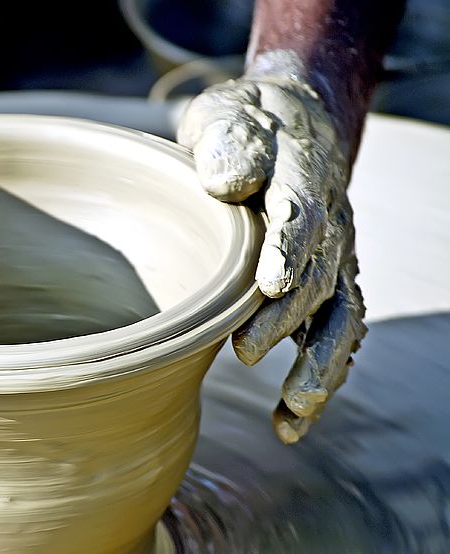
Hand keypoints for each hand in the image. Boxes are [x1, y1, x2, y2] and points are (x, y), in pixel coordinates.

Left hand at [177, 52, 366, 442]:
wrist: (293, 122)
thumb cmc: (248, 124)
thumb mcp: (228, 116)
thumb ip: (230, 142)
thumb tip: (229, 180)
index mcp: (303, 178)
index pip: (302, 214)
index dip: (289, 248)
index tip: (270, 281)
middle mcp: (330, 225)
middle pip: (317, 278)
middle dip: (285, 319)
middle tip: (245, 352)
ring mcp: (334, 260)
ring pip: (339, 319)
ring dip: (319, 366)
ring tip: (295, 408)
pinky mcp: (329, 286)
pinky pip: (333, 337)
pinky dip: (316, 381)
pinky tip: (288, 423)